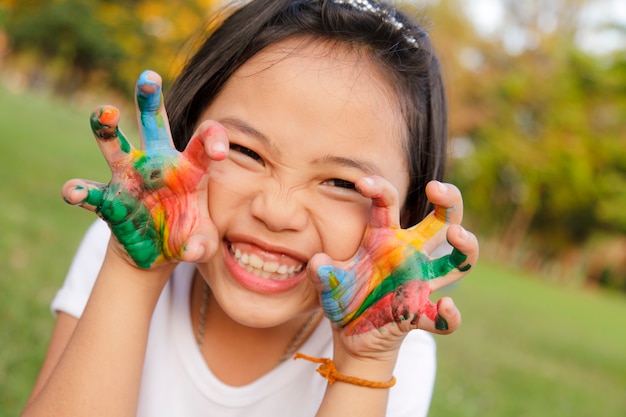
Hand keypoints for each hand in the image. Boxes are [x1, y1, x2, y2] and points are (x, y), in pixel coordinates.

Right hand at [62, 70, 228, 268]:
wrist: (159, 250)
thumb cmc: (189, 235)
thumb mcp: (203, 241)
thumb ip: (202, 244)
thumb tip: (192, 250)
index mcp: (189, 169)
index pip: (202, 143)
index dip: (212, 139)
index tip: (220, 150)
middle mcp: (157, 164)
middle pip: (153, 125)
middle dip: (150, 99)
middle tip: (149, 76)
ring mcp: (130, 178)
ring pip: (115, 145)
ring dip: (106, 128)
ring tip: (103, 112)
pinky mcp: (110, 199)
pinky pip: (92, 192)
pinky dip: (81, 191)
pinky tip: (73, 192)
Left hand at [310, 178, 477, 340]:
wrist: (349, 332)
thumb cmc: (343, 295)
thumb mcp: (328, 281)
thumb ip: (323, 272)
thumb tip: (318, 262)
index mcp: (384, 237)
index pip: (388, 203)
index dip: (379, 188)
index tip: (362, 182)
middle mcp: (408, 255)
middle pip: (441, 221)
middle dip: (448, 200)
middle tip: (436, 188)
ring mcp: (419, 283)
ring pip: (457, 261)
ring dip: (465, 247)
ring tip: (456, 235)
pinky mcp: (420, 314)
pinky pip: (444, 318)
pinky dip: (449, 315)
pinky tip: (445, 306)